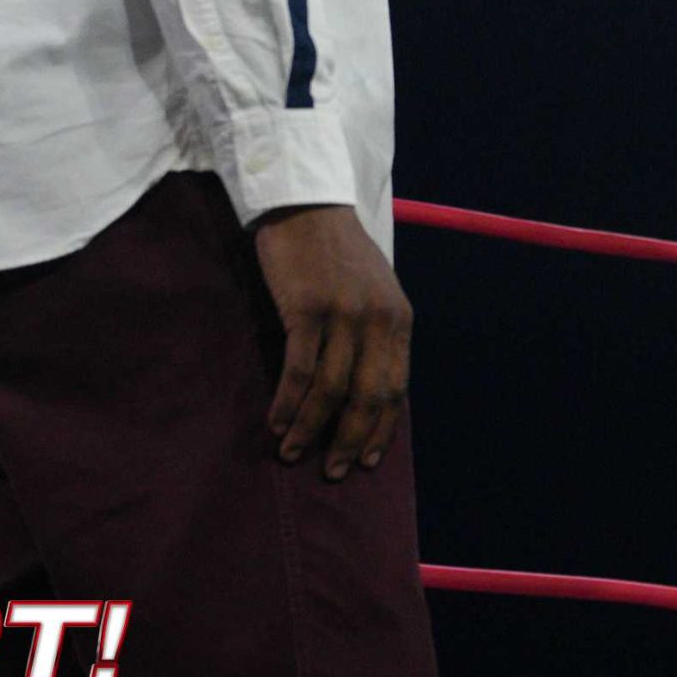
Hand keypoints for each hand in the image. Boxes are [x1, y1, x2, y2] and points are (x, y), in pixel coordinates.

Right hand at [255, 204, 413, 480]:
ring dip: (310, 429)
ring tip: (293, 453)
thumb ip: (376, 335)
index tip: (368, 459)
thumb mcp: (374, 291)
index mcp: (399, 318)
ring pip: (331, 391)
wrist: (307, 204)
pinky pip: (299, 371)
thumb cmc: (336, 253)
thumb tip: (367, 391)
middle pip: (368, 397)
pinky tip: (276, 422)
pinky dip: (287, 403)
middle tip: (334, 471)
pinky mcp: (306, 310)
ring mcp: (343, 315)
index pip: (396, 388)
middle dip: (350, 440)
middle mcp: (378, 320)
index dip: (380, 429)